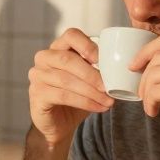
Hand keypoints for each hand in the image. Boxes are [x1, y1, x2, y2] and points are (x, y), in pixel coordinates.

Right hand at [28, 28, 114, 145]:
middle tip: (109, 87)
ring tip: (108, 101)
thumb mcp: (88, 79)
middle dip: (91, 74)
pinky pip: (62, 96)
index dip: (87, 45)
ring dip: (91, 92)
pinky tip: (99, 108)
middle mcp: (44, 58)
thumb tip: (123, 67)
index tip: (102, 60)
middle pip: (67, 59)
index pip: (71, 35)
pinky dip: (84, 102)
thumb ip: (99, 69)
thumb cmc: (77, 97)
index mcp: (58, 48)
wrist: (59, 124)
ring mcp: (37, 76)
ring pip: (66, 80)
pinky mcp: (37, 95)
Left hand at [130, 35, 159, 155]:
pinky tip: (154, 112)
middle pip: (156, 57)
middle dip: (143, 76)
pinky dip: (149, 103)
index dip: (145, 52)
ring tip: (151, 106)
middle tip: (141, 93)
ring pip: (153, 74)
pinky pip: (154, 91)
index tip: (134, 65)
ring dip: (146, 92)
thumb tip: (154, 63)